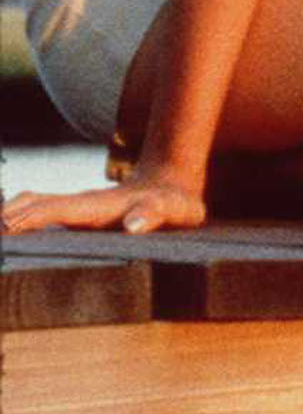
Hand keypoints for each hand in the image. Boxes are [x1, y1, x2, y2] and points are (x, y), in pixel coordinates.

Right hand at [2, 164, 207, 237]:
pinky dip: (20, 217)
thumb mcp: (174, 210)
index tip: (7, 226)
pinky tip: (9, 230)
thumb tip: (133, 225)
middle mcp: (82, 204)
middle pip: (36, 205)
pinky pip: (40, 211)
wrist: (172, 183)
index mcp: (99, 206)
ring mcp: (77, 206)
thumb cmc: (175, 202)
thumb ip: (154, 214)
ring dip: (9, 215)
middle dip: (8, 218)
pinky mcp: (78, 212)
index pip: (58, 210)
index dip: (33, 219)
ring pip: (34, 204)